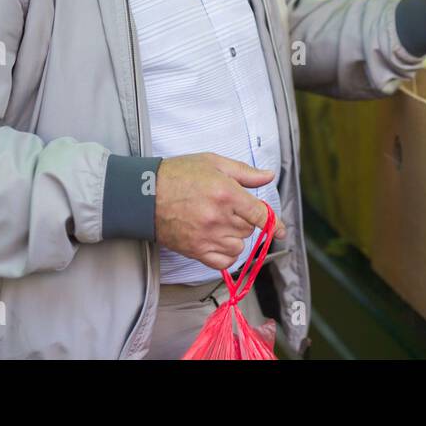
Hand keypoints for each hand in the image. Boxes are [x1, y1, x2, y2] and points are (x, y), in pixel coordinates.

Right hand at [154, 153, 285, 270]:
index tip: (281, 230)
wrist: (144, 194)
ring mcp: (207, 236)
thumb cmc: (178, 174)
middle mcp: (219, 217)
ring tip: (223, 225)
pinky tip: (221, 244)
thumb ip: (244, 172)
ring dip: (236, 238)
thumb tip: (269, 176)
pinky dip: (227, 256)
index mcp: (226, 193)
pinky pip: (223, 263)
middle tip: (230, 210)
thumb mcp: (213, 163)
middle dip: (245, 220)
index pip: (260, 214)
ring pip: (239, 247)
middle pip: (249, 229)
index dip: (274, 223)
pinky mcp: (195, 250)